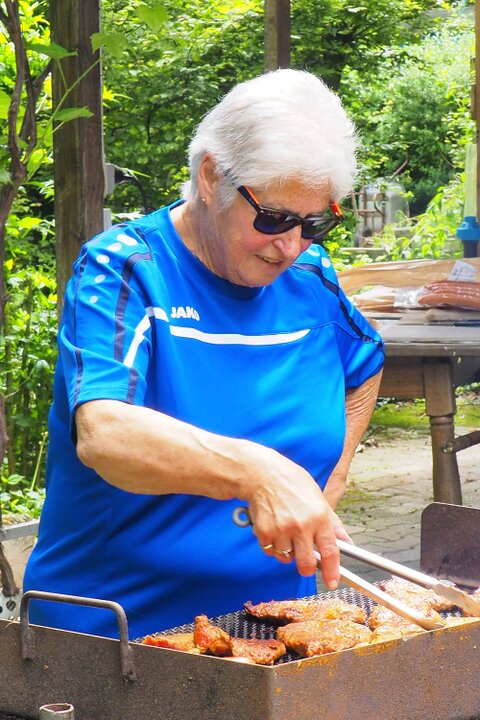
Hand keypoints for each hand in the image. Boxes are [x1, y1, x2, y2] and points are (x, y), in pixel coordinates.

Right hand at [243, 446, 349, 589]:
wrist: (261, 474)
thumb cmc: (290, 482)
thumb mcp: (317, 497)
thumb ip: (332, 522)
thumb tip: (345, 541)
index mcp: (318, 516)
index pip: (330, 551)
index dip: (333, 571)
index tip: (333, 582)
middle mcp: (301, 526)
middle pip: (307, 563)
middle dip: (307, 567)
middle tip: (305, 562)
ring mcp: (281, 530)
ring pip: (286, 558)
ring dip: (287, 550)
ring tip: (285, 530)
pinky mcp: (264, 532)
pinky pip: (270, 551)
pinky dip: (272, 545)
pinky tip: (273, 528)